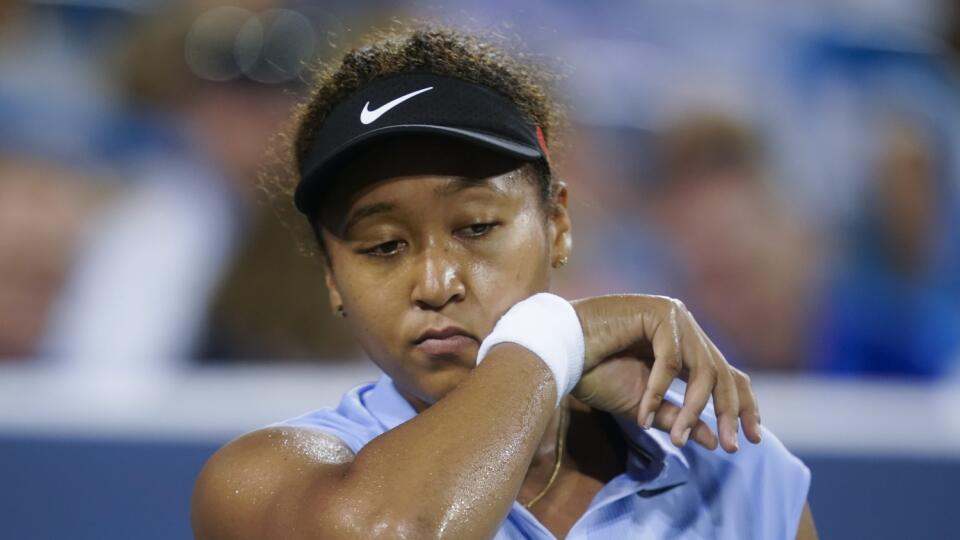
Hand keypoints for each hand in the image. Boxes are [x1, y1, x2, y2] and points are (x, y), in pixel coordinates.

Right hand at [570, 294, 760, 451]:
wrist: (559, 351)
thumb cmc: (594, 373)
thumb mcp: (643, 405)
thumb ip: (677, 418)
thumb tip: (714, 441)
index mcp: (684, 344)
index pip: (726, 374)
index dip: (742, 405)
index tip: (751, 440)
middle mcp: (685, 326)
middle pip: (723, 372)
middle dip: (729, 412)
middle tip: (732, 446)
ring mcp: (674, 316)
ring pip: (702, 369)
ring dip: (693, 409)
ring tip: (680, 440)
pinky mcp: (659, 313)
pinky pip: (670, 362)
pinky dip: (657, 392)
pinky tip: (642, 416)